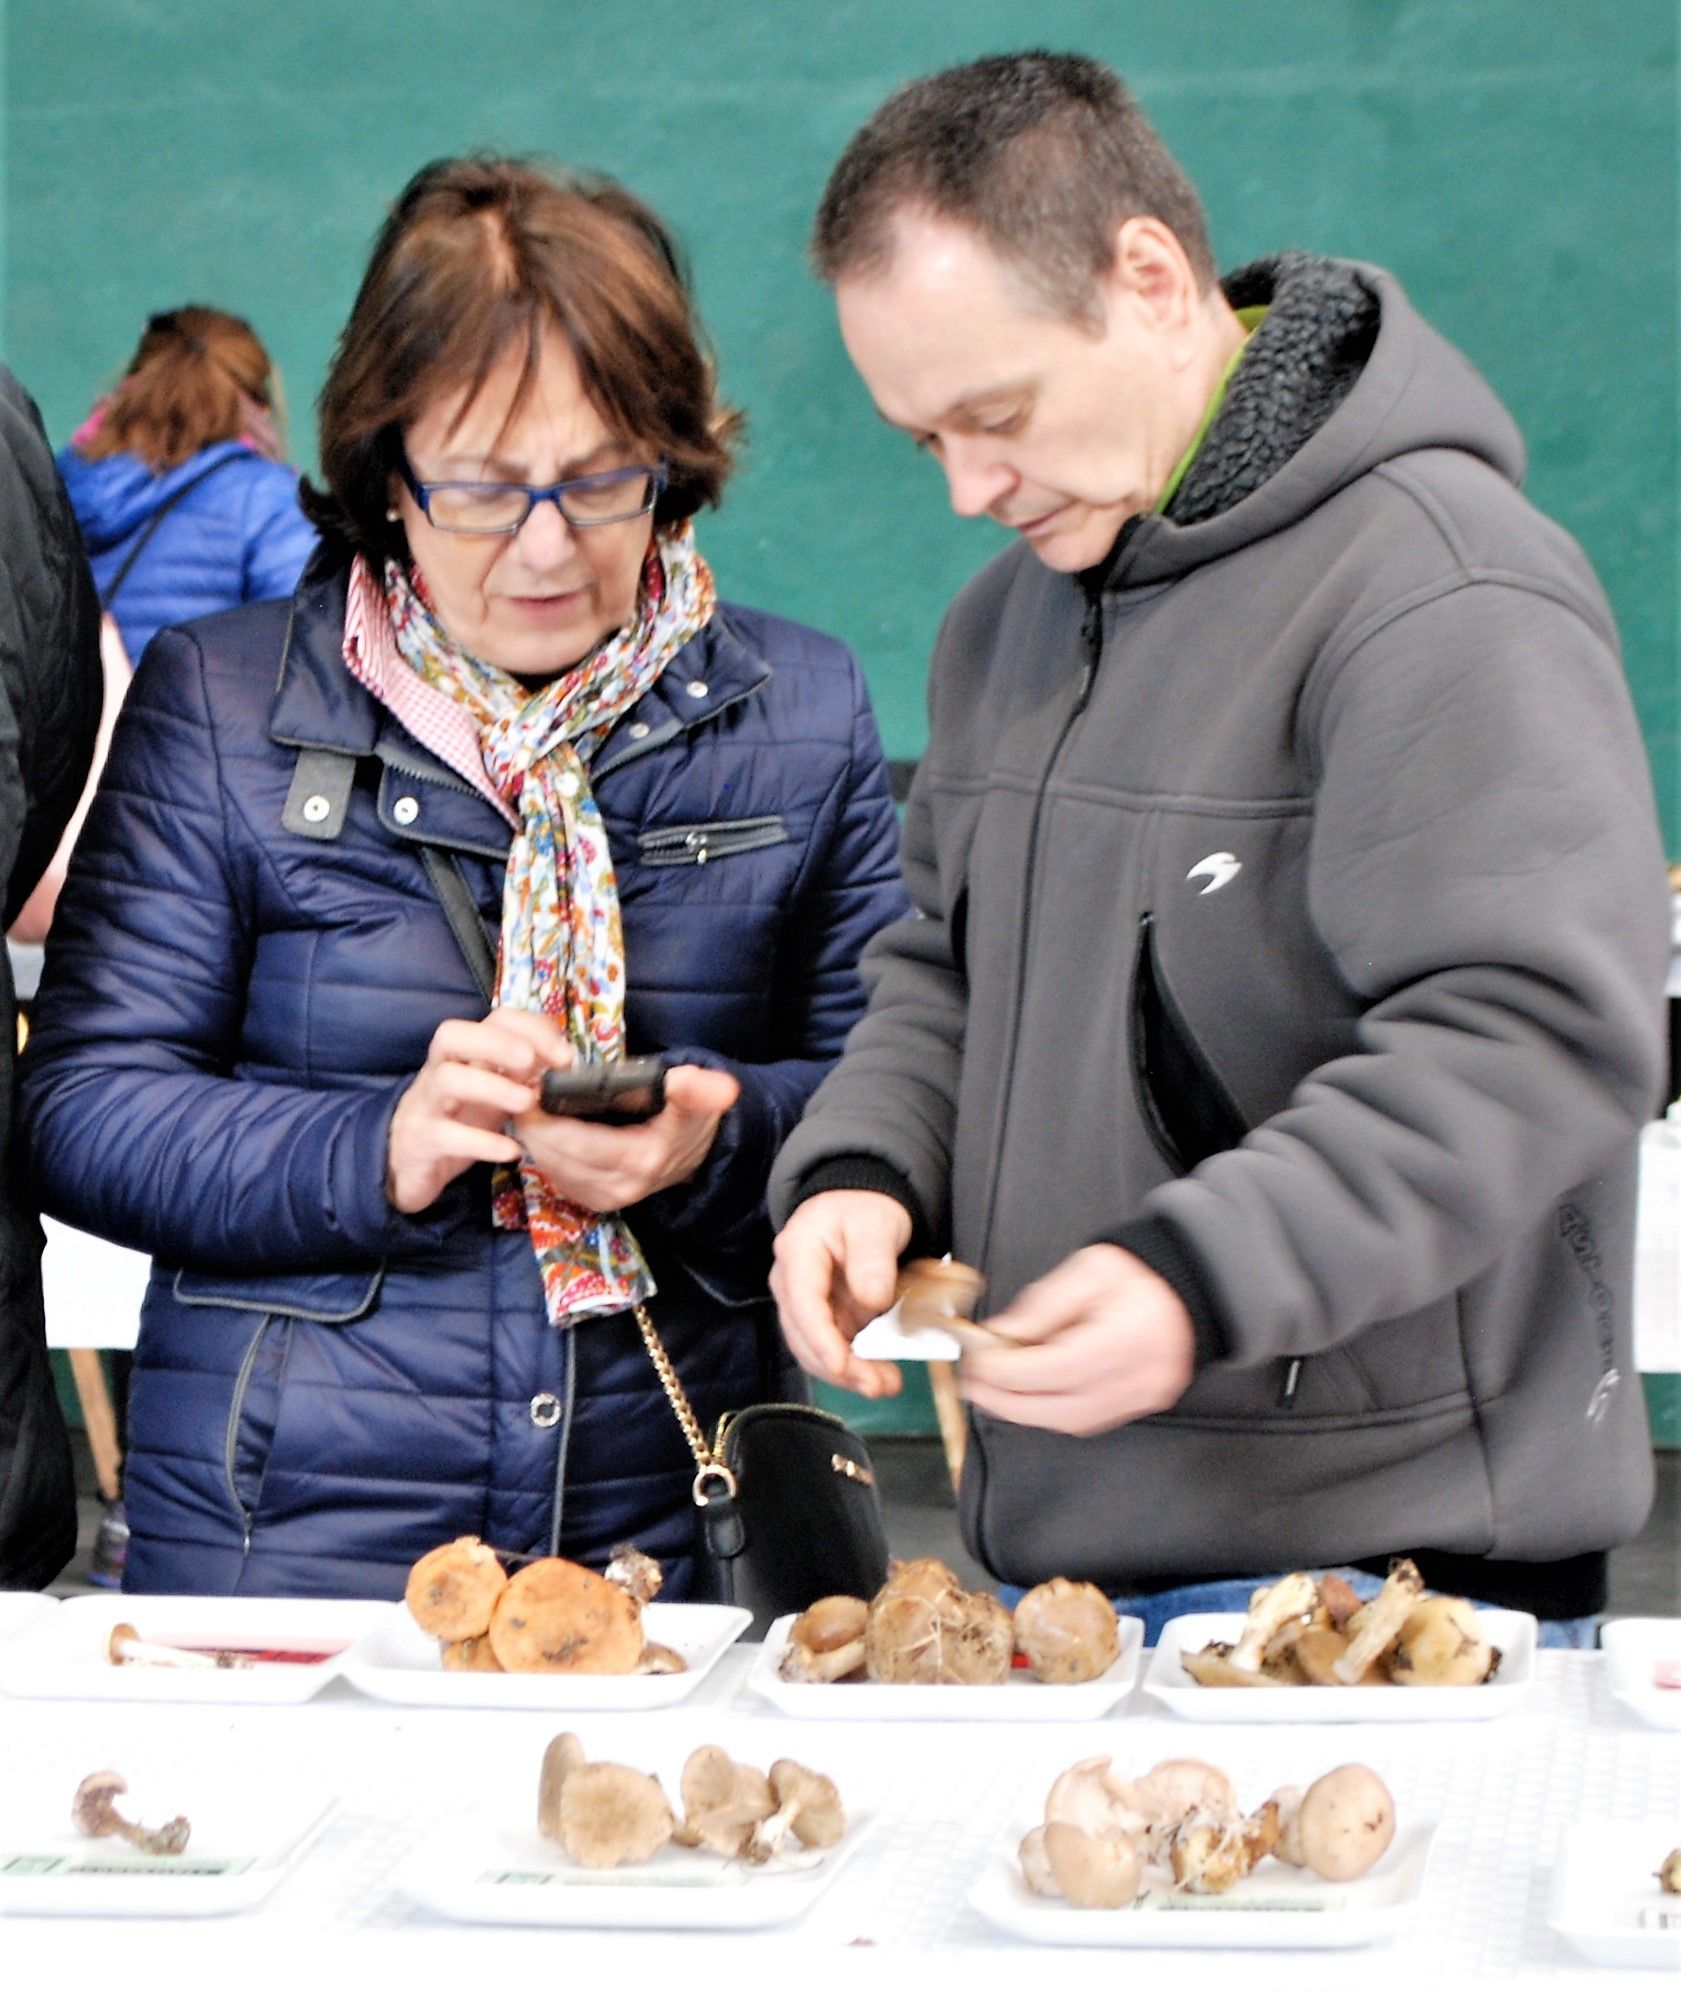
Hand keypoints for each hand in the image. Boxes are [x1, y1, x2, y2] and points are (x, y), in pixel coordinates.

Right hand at [386, 1007, 563, 1213]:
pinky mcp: (420, 1141)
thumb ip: (522, 1073)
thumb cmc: (458, 1119)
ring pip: (447, 1079)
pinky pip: (445, 1136)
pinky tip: (512, 1150)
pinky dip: (482, 1142)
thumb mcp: (493, 1092)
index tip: (565, 1057)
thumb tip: (565, 1061)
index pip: (492, 1019)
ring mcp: (426, 1105)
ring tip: (527, 1103)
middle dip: (497, 1042)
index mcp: (463, 1054)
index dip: (530, 1028)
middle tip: (533, 1063)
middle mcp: (439, 1071)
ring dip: (492, 1086)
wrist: (408, 1163)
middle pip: (451, 1035)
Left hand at [512, 1062, 737, 1211]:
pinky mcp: (591, 1199)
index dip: (548, 1119)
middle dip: (533, 1125)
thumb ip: (697, 1091)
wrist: (695, 1156)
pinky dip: (542, 1149)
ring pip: (550, 1165)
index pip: (579, 1144)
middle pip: (556, 1156)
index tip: (530, 1088)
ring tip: (526, 1102)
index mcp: (640, 1161)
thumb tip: (710, 1086)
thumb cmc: (688, 1121)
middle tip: (519, 1089)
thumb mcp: (696, 1101)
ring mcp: (603, 1198)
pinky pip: (555, 1173)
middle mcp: (618, 1188)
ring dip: (534, 1136)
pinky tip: (539, 1126)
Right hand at [770, 1190, 912, 1398]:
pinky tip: (879, 1375)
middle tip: (881, 1384)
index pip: (802, 1302)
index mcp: (797, 1252)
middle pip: (804, 1334)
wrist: (861, 1205)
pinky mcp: (821, 1317)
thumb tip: (872, 1299)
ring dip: (848, 1374)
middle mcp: (790, 1282)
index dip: (820, 1339)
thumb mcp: (875, 1223)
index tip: (841, 1366)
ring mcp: (803, 1303)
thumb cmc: (864, 1208)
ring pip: (814, 1349)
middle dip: (840, 1367)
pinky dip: (853, 1366)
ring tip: (887, 1385)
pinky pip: (831, 1347)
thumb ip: (873, 1259)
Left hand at [959, 1245, 1195, 1435]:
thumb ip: (1044, 1304)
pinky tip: (1031, 1395)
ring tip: (994, 1390)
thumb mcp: (1090, 1270)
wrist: (1192, 1282)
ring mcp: (1146, 1395)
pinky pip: (1091, 1420)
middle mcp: (1142, 1376)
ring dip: (1027, 1410)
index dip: (1011, 1373)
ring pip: (1075, 1422)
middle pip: (1063, 1408)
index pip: (1059, 1370)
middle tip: (973, 1384)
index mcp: (1130, 1337)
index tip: (977, 1362)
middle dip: (1009, 1400)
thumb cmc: (1142, 1271)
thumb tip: (1001, 1334)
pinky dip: (1054, 1412)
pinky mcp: (1145, 1402)